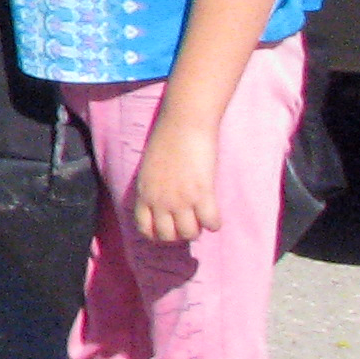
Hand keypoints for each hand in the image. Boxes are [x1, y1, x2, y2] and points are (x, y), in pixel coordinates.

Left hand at [128, 115, 220, 245]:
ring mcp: (180, 199)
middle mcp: (160, 200)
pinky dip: (214, 223)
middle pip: (167, 236)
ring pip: (189, 233)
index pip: (145, 228)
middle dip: (179, 234)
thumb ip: (154, 186)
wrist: (184, 122)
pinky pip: (211, 223)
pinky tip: (215, 216)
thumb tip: (163, 202)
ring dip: (198, 229)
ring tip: (202, 219)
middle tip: (189, 223)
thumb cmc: (168, 138)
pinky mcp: (202, 193)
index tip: (169, 229)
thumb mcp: (150, 167)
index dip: (157, 234)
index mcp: (144, 193)